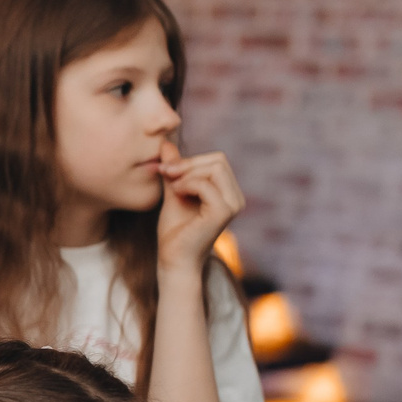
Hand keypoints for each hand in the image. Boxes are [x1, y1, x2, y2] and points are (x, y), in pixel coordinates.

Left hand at [155, 139, 244, 273]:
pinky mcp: (223, 212)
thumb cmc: (174, 231)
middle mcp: (236, 198)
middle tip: (166, 173)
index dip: (190, 160)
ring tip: (172, 187)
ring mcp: (233, 205)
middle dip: (189, 163)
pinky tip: (175, 194)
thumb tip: (165, 142)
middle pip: (218, 160)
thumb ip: (174, 170)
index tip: (166, 169)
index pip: (216, 160)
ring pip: (214, 168)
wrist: (172, 259)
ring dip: (187, 173)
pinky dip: (187, 184)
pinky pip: (206, 184)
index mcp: (228, 193)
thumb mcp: (173, 192)